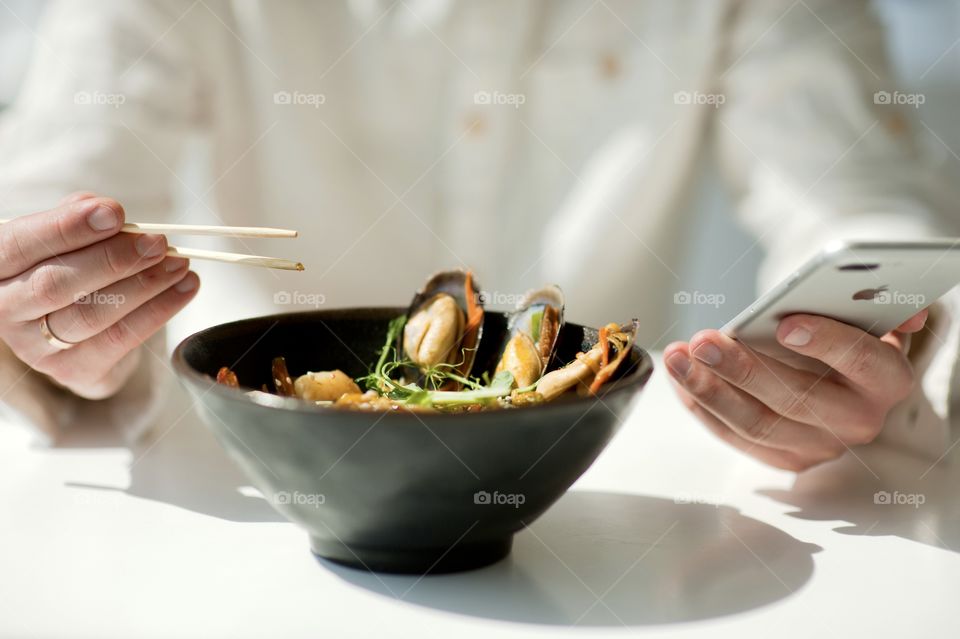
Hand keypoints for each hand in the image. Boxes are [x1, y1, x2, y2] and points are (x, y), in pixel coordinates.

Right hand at [0, 192, 199, 398]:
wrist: (72, 329)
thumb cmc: (66, 266)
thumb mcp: (62, 237)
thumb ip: (75, 217)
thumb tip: (101, 209)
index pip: (20, 245)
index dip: (66, 227)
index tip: (113, 212)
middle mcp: (4, 311)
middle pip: (56, 285)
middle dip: (113, 260)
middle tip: (157, 242)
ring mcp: (35, 348)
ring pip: (92, 315)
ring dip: (144, 285)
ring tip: (179, 262)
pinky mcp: (73, 371)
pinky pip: (121, 340)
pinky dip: (159, 310)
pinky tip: (185, 287)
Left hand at [664, 310, 927, 470]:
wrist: (841, 377)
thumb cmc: (846, 335)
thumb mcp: (867, 316)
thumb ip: (875, 306)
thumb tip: (904, 309)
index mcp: (886, 379)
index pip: (861, 361)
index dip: (826, 342)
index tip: (785, 324)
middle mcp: (856, 420)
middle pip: (796, 399)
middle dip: (743, 369)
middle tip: (702, 342)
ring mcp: (819, 446)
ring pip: (757, 424)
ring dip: (708, 389)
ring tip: (677, 357)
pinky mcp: (785, 459)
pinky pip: (735, 436)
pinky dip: (702, 407)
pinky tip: (680, 379)